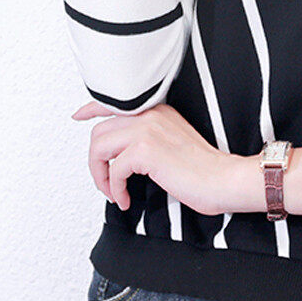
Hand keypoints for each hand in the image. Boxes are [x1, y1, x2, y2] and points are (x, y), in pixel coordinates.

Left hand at [71, 101, 247, 215]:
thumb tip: (123, 153)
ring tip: (113, 190)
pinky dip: (114, 190)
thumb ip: (150, 138)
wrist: (222, 179)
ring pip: (99, 147)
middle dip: (96, 161)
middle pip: (100, 131)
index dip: (92, 108)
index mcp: (158, 111)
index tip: (79, 116)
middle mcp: (151, 114)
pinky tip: (125, 198)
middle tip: (106, 180)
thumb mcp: (174, 142)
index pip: (116, 102)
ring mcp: (147, 129)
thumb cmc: (203, 169)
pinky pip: (113, 170)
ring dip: (100, 175)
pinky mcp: (145, 150)